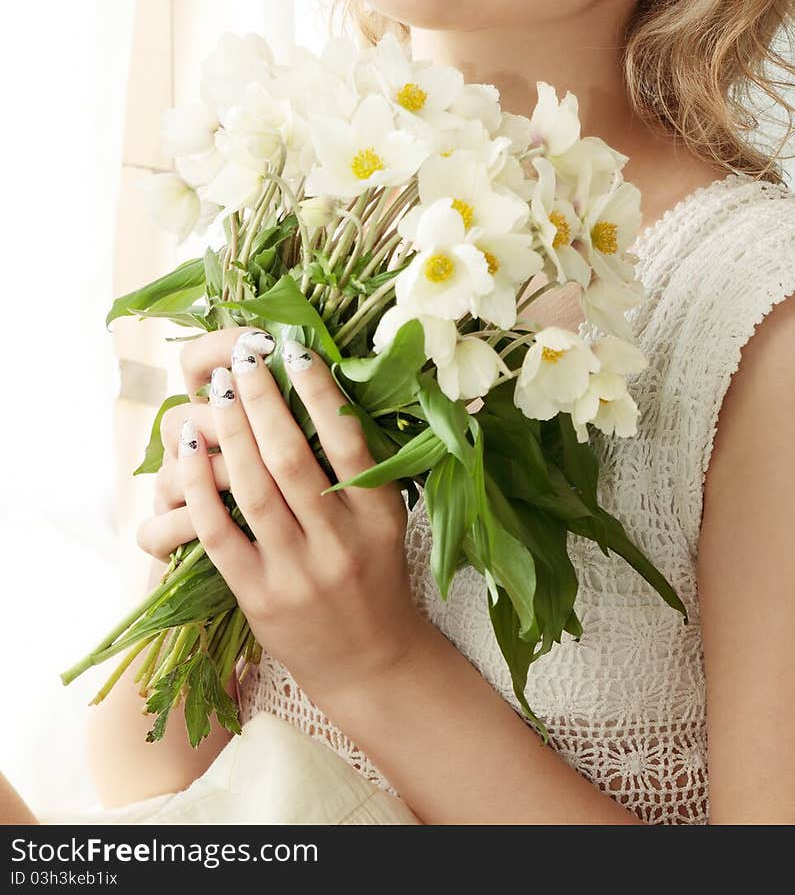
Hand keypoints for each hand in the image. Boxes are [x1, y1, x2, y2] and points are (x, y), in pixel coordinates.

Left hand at [153, 325, 428, 706]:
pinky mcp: (259, 597)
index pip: (348, 441)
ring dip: (231, 433)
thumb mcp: (385, 520)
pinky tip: (191, 451)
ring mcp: (298, 573)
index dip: (320, 392)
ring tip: (216, 391)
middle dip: (263, 401)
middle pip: (292, 459)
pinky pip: (221, 534)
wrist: (370, 662)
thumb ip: (361, 467)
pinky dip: (201, 489)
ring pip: (254, 491)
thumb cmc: (375, 576)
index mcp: (379, 515)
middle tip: (243, 360)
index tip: (295, 349)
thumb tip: (322, 389)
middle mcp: (340, 543)